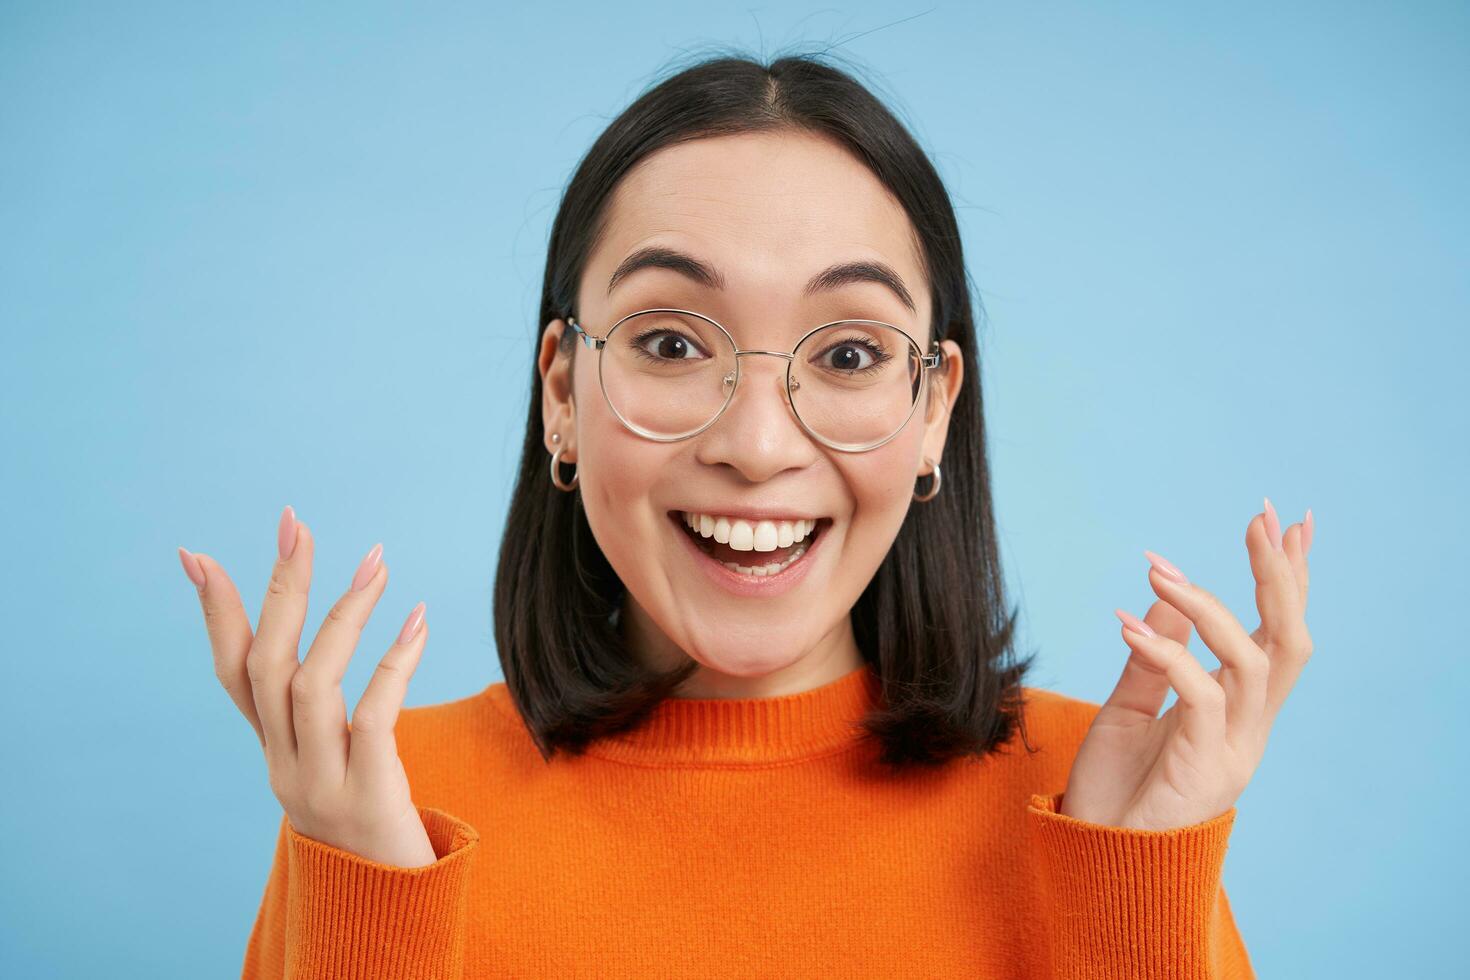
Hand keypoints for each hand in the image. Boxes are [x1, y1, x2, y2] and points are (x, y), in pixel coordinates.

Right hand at [178, 505, 436, 866]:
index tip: (195, 554)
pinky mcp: (367, 793)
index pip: (231, 673)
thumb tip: (313, 632)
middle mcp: (284, 764)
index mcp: (272, 749)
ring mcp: (321, 781)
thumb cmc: (366, 811)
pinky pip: (373, 718)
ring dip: (342, 618)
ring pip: (311, 687)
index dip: (215, 615)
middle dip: (281, 591)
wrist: (388, 902)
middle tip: (297, 525)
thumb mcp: (328, 755)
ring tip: (376, 562)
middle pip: (268, 667)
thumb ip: (315, 701)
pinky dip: (393, 664)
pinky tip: (418, 620)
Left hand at [1060, 498, 1314, 830]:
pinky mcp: (1204, 768)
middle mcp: (1249, 728)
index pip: (1275, 634)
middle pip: (1289, 641)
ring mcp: (1234, 750)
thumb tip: (1160, 601)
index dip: (1288, 580)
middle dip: (1280, 576)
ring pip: (1254, 662)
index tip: (1285, 521)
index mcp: (1236, 711)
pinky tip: (1128, 627)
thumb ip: (1151, 661)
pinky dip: (1168, 655)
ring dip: (1210, 607)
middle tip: (1260, 518)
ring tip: (1159, 570)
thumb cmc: (1113, 793)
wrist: (1093, 860)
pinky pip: (1201, 697)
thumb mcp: (1126, 711)